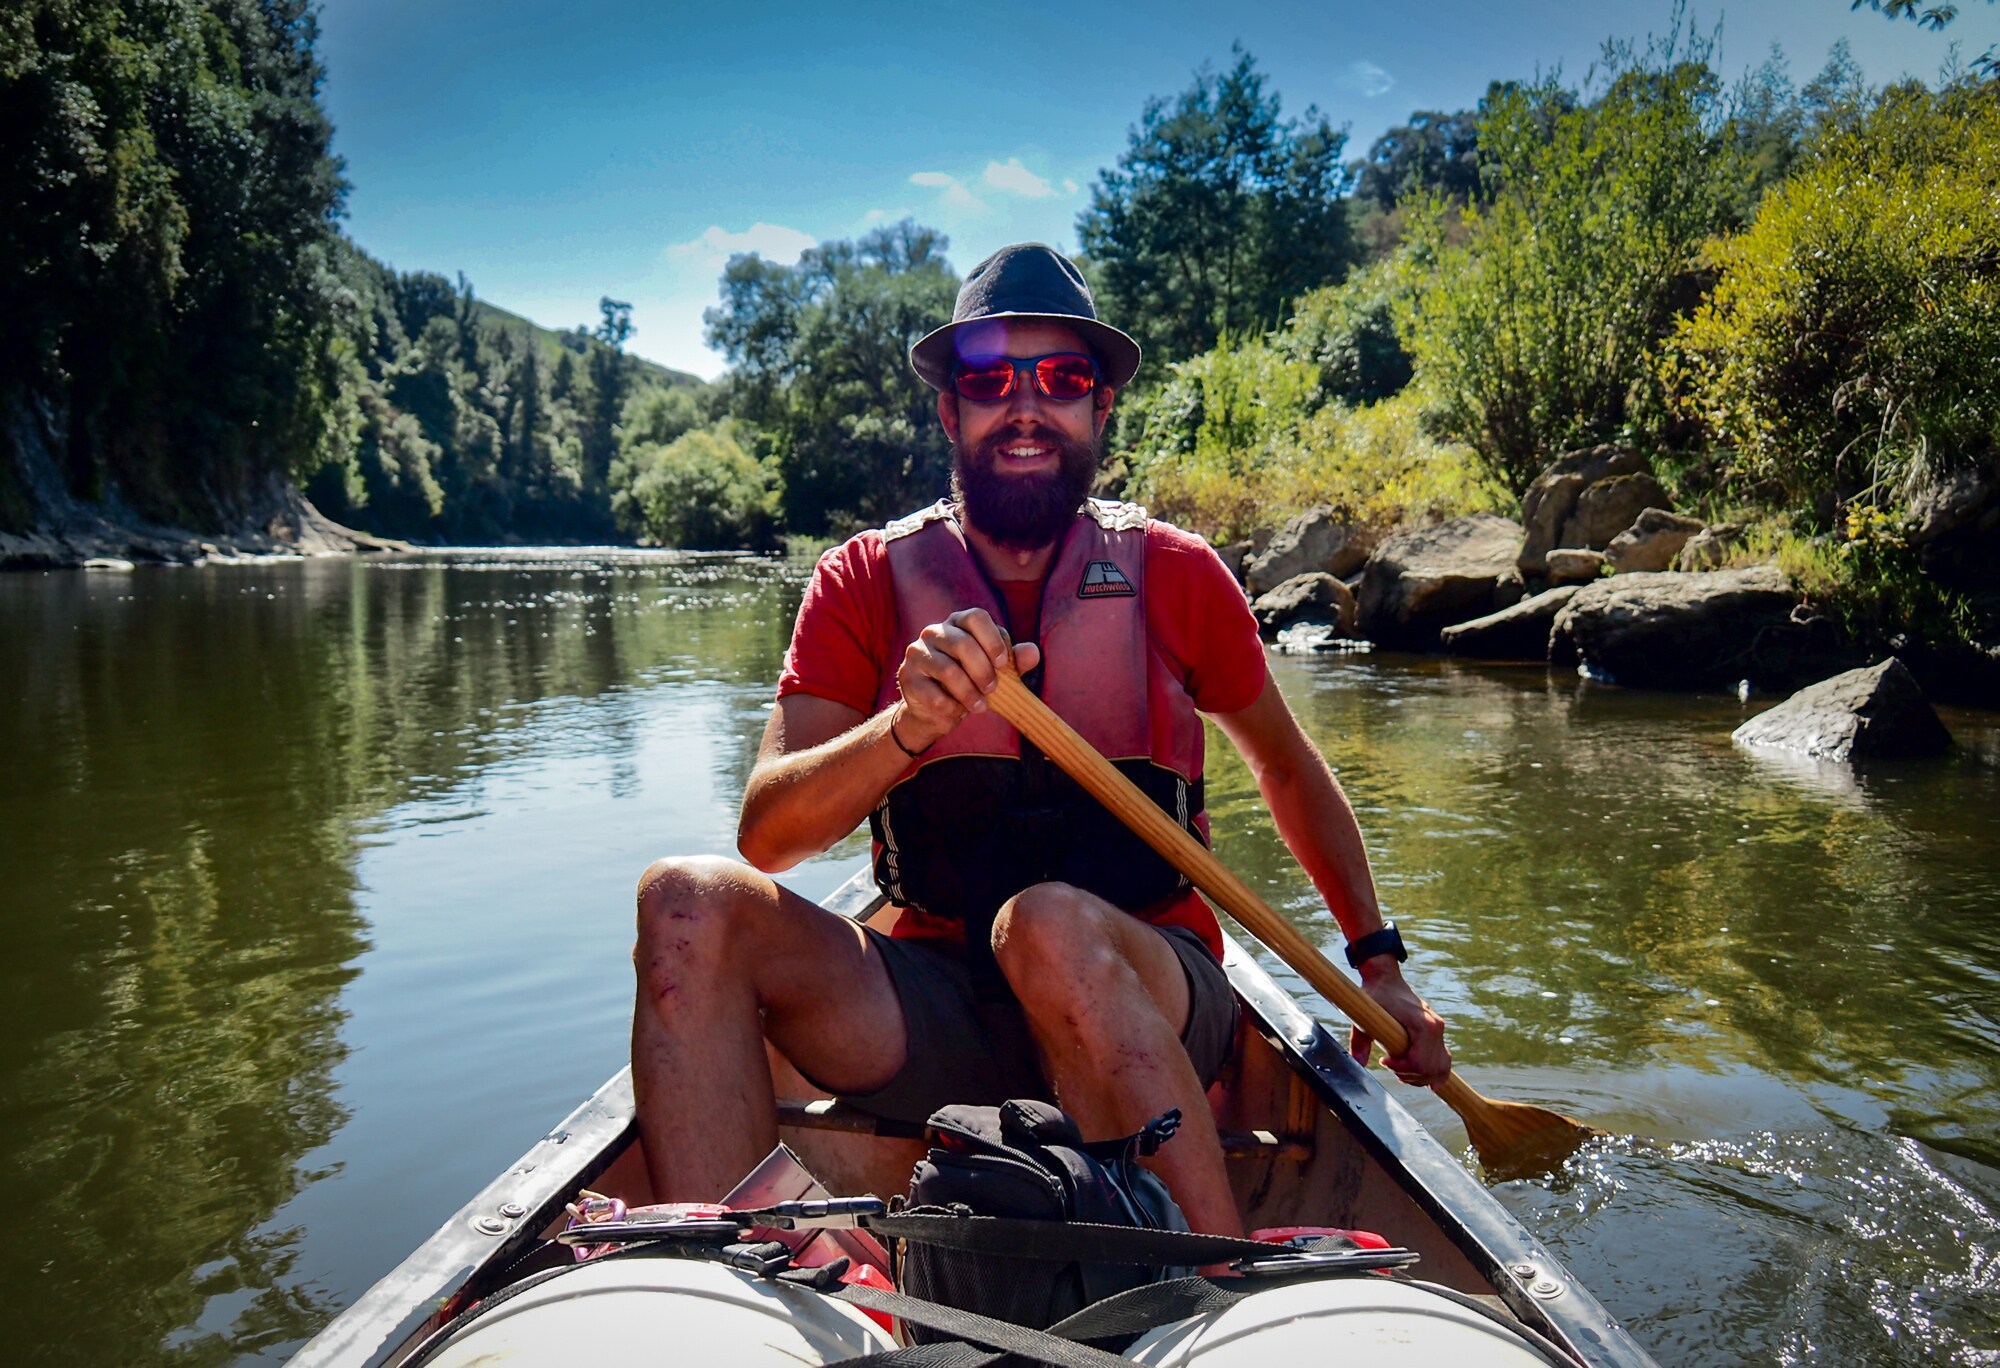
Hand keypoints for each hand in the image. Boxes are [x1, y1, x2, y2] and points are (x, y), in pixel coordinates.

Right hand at [894, 607, 1040, 750]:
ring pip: (948, 670)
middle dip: (983, 671)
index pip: (976, 617)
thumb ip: (1015, 661)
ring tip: (980, 706)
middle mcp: (934, 632)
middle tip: (993, 690)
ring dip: (969, 693)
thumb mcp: (995, 671)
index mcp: (958, 623)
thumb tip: (1032, 652)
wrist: (935, 709)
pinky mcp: (907, 676)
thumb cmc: (970, 682)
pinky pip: (934, 694)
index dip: (992, 639)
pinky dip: (952, 707)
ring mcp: (918, 653)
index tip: (1003, 663)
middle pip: (962, 644)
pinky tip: (957, 711)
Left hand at [1348, 961, 1450, 1086]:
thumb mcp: (1363, 1017)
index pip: (1418, 1062)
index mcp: (1422, 1024)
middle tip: (1390, 1065)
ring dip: (1420, 1076)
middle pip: (1430, 1069)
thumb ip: (1359, 1041)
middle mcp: (1436, 1027)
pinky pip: (1444, 1059)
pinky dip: (1437, 1072)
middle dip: (1409, 1075)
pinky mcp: (1437, 1032)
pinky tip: (1428, 1082)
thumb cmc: (1375, 995)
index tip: (1384, 1060)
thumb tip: (1358, 1062)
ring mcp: (1439, 1030)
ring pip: (1439, 1068)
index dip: (1400, 1068)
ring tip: (1401, 1070)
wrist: (1385, 979)